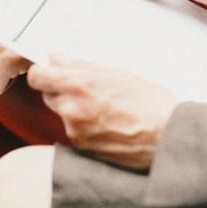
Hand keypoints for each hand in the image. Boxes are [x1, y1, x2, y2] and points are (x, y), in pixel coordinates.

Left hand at [27, 57, 177, 170]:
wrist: (169, 138)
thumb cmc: (150, 103)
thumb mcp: (115, 73)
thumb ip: (80, 66)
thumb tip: (56, 59)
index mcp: (78, 84)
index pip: (37, 76)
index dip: (43, 73)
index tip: (50, 73)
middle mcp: (71, 108)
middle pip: (47, 95)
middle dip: (59, 91)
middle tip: (83, 91)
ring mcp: (76, 130)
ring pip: (61, 113)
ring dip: (72, 110)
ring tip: (101, 110)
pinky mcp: (83, 148)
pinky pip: (73, 131)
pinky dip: (83, 127)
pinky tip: (106, 125)